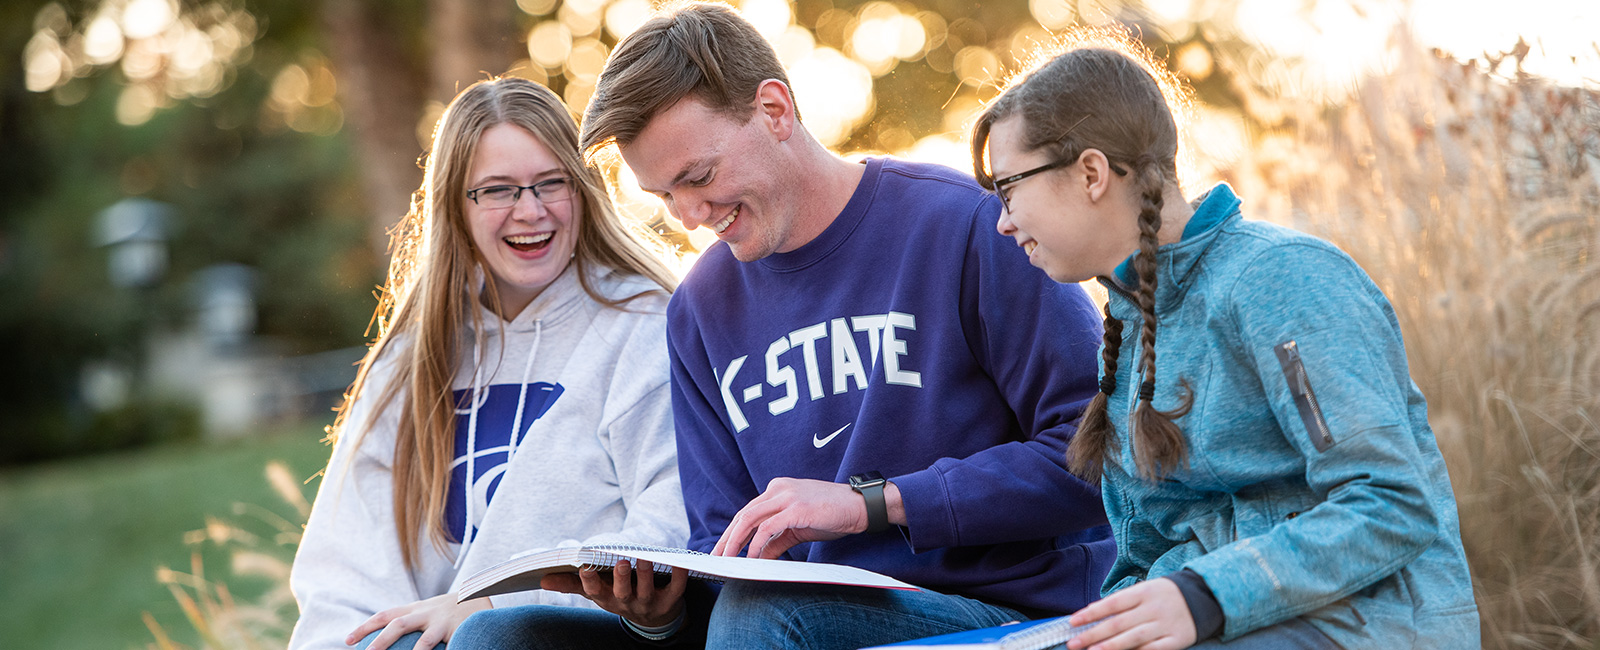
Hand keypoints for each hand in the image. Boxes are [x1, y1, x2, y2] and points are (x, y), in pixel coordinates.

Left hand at [345, 593, 488, 649]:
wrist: (483, 594)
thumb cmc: (451, 610)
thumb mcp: (430, 611)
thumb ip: (412, 622)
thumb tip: (386, 638)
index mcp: (416, 609)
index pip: (385, 615)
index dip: (365, 627)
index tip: (347, 641)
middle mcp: (427, 613)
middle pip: (398, 624)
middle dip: (381, 641)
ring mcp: (443, 622)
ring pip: (425, 641)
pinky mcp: (460, 630)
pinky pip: (449, 648)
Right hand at [541, 560, 687, 627]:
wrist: (654, 619)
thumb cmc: (619, 596)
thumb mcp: (596, 593)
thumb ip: (571, 584)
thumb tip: (542, 579)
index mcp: (606, 599)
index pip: (594, 592)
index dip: (589, 581)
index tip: (584, 566)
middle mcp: (626, 603)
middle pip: (622, 592)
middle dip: (620, 578)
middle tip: (619, 562)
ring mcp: (648, 602)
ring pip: (646, 589)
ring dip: (645, 574)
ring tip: (644, 558)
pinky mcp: (670, 600)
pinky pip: (676, 588)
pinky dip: (678, 576)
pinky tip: (678, 562)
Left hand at [712, 477, 902, 559]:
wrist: (860, 506)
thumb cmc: (832, 514)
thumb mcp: (798, 528)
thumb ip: (776, 540)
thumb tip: (757, 558)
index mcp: (777, 489)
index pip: (746, 512)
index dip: (731, 533)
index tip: (721, 550)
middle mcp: (777, 489)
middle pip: (742, 515)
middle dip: (726, 539)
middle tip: (716, 559)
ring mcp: (786, 496)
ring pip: (749, 519)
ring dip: (735, 541)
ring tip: (728, 560)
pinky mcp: (796, 508)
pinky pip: (767, 528)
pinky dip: (756, 544)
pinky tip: (752, 558)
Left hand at [1066, 578, 1196, 649]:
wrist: (1204, 596)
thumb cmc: (1165, 594)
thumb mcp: (1145, 589)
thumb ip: (1122, 602)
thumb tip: (1092, 612)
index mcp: (1143, 592)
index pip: (1112, 604)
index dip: (1091, 613)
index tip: (1073, 621)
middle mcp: (1153, 608)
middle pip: (1119, 623)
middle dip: (1093, 634)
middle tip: (1074, 643)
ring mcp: (1165, 625)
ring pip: (1134, 638)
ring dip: (1111, 646)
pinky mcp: (1177, 640)